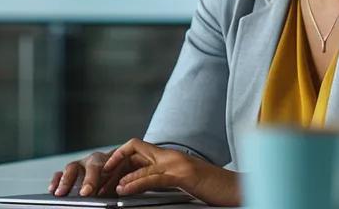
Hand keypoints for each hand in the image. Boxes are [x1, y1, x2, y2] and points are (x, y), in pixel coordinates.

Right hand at [49, 149, 139, 197]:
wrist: (124, 164)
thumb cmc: (124, 172)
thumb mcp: (124, 177)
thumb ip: (117, 184)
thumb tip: (115, 193)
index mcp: (108, 160)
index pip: (97, 168)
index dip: (91, 180)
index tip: (87, 191)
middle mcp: (93, 160)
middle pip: (80, 167)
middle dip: (77, 179)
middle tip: (69, 192)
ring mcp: (83, 164)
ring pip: (71, 168)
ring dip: (64, 181)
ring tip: (58, 192)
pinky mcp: (73, 171)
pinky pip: (62, 173)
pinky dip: (57, 180)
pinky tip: (53, 189)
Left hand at [104, 138, 241, 206]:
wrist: (238, 189)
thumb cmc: (214, 188)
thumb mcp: (184, 183)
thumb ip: (165, 180)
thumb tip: (145, 186)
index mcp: (171, 157)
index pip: (137, 149)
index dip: (119, 158)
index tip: (106, 174)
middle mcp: (172, 156)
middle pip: (133, 150)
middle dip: (113, 164)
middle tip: (100, 180)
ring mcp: (178, 164)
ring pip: (140, 163)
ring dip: (119, 176)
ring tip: (106, 187)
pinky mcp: (184, 175)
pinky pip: (154, 177)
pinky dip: (136, 183)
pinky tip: (125, 190)